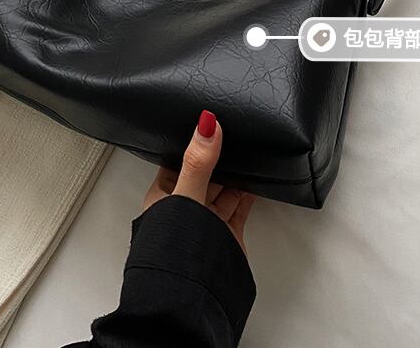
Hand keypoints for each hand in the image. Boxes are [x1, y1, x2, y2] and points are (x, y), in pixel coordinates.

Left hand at [143, 110, 255, 253]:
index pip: (177, 161)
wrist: (191, 296)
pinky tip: (256, 179)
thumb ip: (198, 161)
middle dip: (217, 156)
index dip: (191, 144)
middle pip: (203, 173)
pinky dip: (248, 193)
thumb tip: (207, 125)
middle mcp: (184, 208)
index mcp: (163, 196)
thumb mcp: (185, 194)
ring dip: (234, 173)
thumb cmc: (173, 250)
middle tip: (233, 132)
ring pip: (222, 188)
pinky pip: (238, 206)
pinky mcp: (226, 234)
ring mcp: (206, 221)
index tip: (206, 123)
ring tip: (248, 149)